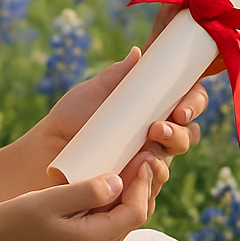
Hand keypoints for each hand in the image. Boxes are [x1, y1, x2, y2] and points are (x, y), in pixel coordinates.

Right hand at [0, 165, 154, 240]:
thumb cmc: (18, 218)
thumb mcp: (51, 200)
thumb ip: (87, 191)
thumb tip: (119, 180)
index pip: (135, 212)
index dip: (144, 183)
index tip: (143, 155)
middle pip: (137, 215)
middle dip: (146, 184)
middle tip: (148, 153)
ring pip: (129, 215)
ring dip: (136, 188)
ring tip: (138, 158)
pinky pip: (115, 216)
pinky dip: (122, 195)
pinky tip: (120, 173)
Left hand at [32, 4, 211, 213]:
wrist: (46, 152)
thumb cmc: (70, 119)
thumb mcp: (92, 93)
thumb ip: (116, 75)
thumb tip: (138, 53)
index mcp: (153, 108)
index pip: (188, 102)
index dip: (194, 103)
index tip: (180, 109)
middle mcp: (157, 135)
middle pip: (190, 133)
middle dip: (183, 132)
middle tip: (159, 129)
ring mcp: (148, 162)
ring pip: (174, 159)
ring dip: (167, 155)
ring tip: (146, 152)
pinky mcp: (136, 186)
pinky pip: (155, 187)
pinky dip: (152, 179)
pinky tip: (139, 172)